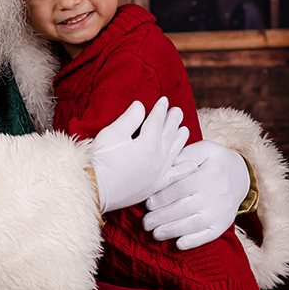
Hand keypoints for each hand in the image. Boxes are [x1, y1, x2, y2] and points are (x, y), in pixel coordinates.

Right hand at [91, 97, 189, 212]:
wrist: (96, 189)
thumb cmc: (101, 159)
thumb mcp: (113, 133)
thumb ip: (130, 118)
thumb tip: (140, 106)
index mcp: (148, 144)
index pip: (156, 122)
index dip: (160, 109)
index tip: (164, 100)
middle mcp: (158, 160)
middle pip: (168, 135)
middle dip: (173, 121)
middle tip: (178, 111)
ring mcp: (158, 175)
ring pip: (174, 153)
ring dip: (180, 140)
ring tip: (185, 130)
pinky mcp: (154, 187)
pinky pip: (174, 177)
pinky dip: (184, 170)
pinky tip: (192, 165)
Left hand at [143, 139, 249, 249]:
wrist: (242, 175)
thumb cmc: (216, 160)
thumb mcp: (205, 149)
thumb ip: (185, 155)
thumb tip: (165, 166)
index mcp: (208, 176)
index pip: (182, 188)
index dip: (164, 197)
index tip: (148, 203)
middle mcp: (215, 196)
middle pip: (184, 209)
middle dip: (162, 217)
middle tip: (145, 223)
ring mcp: (220, 212)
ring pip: (194, 225)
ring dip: (173, 231)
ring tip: (154, 233)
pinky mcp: (223, 224)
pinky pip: (208, 235)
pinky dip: (193, 241)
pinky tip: (178, 244)